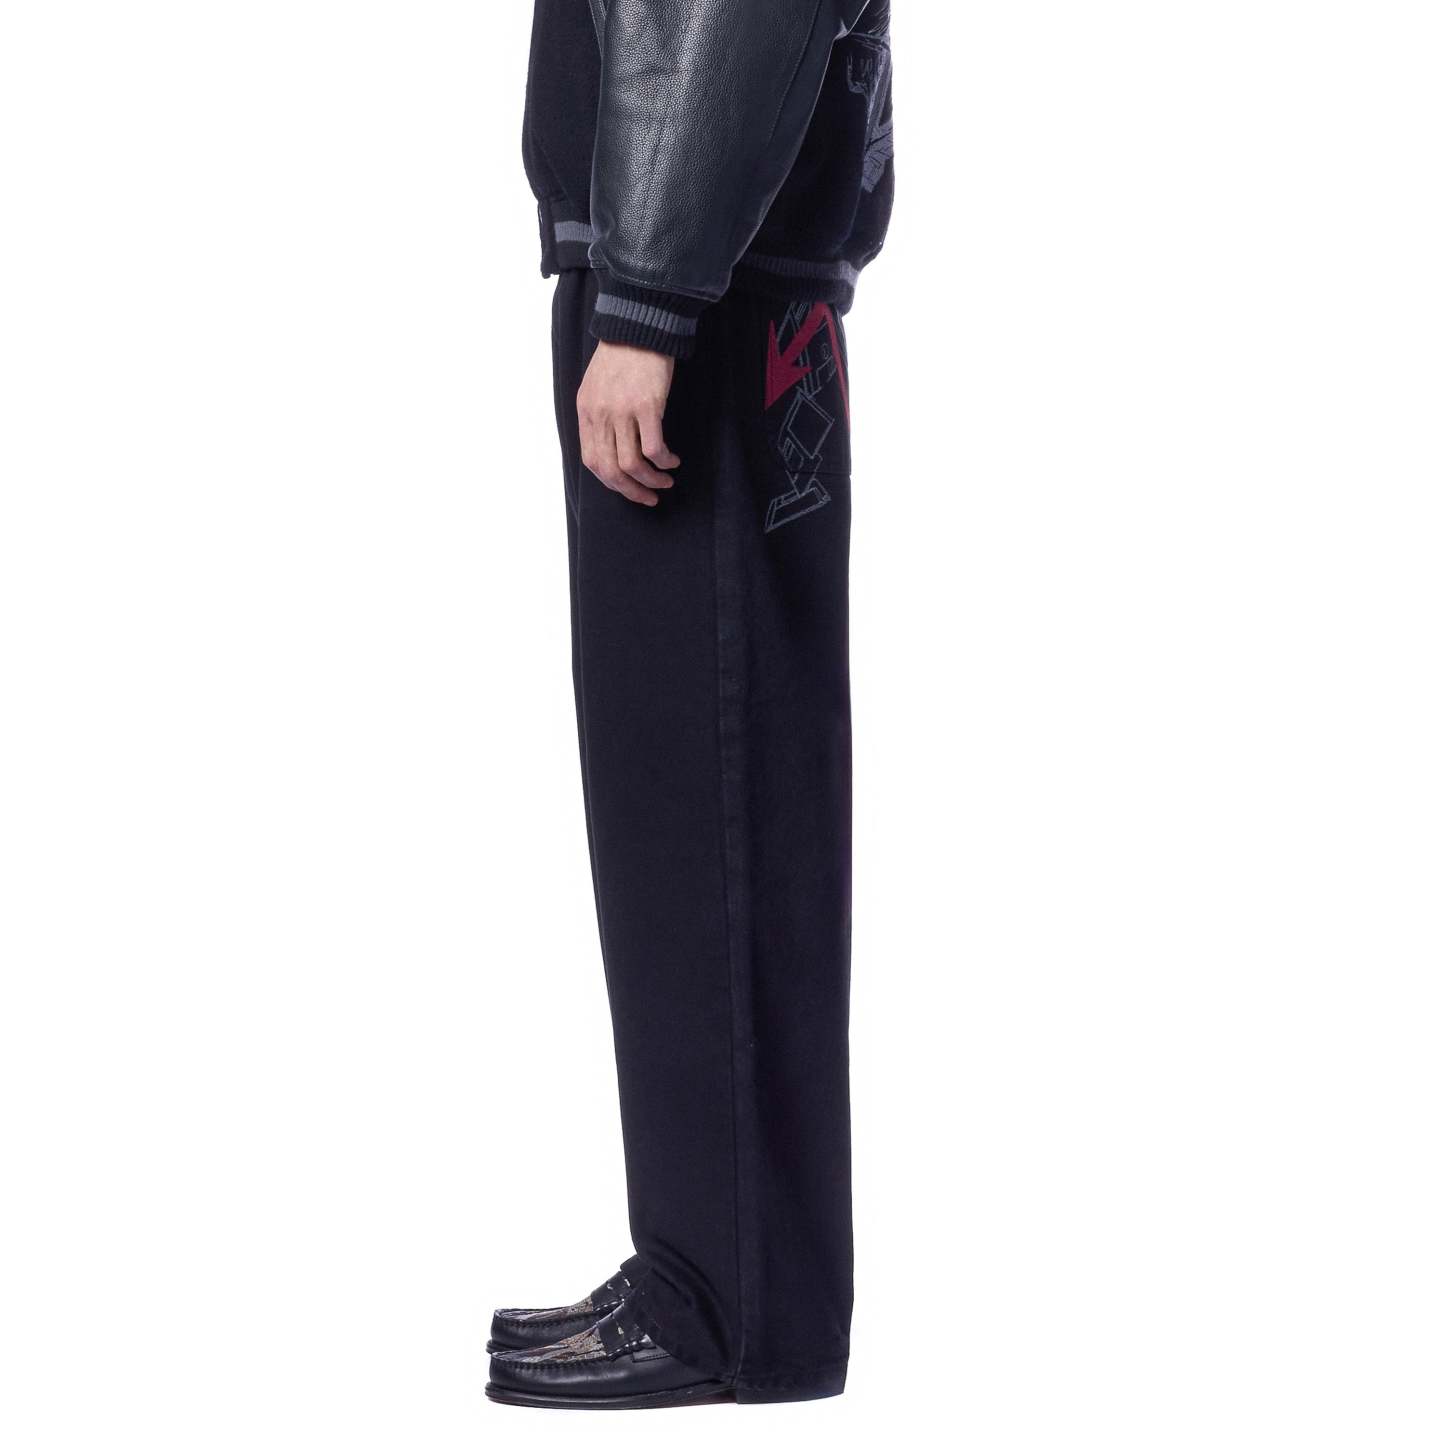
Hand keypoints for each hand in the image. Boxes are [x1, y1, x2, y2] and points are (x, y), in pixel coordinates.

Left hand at [577, 341, 680, 506]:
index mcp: (587, 412)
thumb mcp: (597, 387)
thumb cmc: (622, 356)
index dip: (611, 483)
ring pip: (632, 464)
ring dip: (651, 480)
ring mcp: (623, 411)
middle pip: (611, 469)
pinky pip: (654, 448)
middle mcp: (601, 415)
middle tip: (649, 497)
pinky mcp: (647, 406)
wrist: (638, 325)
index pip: (592, 461)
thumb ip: (600, 416)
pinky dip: (664, 461)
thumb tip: (611, 447)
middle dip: (631, 491)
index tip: (628, 489)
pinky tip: (673, 461)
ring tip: (666, 481)